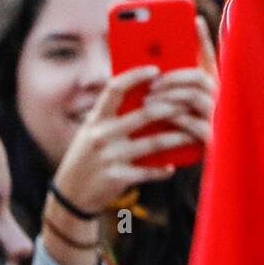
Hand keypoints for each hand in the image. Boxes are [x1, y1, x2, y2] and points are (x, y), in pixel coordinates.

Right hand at [51, 65, 193, 214]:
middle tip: (189, 105)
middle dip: (172, 108)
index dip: (136, 76)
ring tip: (193, 135)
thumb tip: (142, 96)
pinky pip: (149, 171)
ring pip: (154, 143)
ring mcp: (110, 156)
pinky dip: (162, 170)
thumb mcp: (91, 132)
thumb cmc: (87, 157)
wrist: (70, 194)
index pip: (115, 89)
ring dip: (178, 138)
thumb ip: (111, 116)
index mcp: (96, 119)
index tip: (156, 70)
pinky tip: (171, 168)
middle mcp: (102, 134)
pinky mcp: (118, 177)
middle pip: (144, 114)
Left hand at [142, 17, 217, 145]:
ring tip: (147, 99)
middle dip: (173, 77)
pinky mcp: (213, 139)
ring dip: (168, 96)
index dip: (203, 39)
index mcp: (213, 87)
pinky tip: (159, 117)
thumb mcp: (174, 108)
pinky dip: (174, 118)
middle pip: (200, 77)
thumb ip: (168, 87)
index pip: (210, 57)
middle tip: (152, 80)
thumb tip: (149, 62)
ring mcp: (219, 119)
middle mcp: (221, 100)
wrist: (197, 165)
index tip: (195, 19)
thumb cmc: (178, 132)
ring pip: (194, 97)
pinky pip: (192, 123)